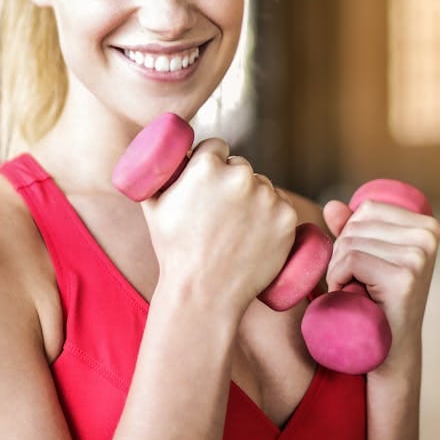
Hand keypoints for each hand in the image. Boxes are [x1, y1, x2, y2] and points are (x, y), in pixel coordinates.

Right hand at [141, 138, 296, 312]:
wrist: (203, 293)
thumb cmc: (174, 250)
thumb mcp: (153, 205)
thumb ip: (157, 172)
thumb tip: (159, 153)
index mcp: (206, 165)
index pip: (217, 146)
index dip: (212, 162)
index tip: (210, 182)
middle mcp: (240, 175)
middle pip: (241, 167)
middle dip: (233, 183)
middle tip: (221, 214)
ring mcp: (266, 197)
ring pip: (262, 187)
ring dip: (255, 200)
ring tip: (236, 231)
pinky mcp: (286, 218)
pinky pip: (281, 207)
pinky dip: (273, 218)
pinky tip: (256, 237)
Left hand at [321, 197, 439, 373]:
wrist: (390, 351)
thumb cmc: (377, 302)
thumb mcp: (368, 257)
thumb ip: (352, 229)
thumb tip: (332, 205)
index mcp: (426, 225)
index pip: (367, 209)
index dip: (352, 235)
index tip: (362, 266)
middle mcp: (428, 236)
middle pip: (356, 225)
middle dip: (343, 253)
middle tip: (357, 283)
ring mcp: (418, 256)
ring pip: (349, 242)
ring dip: (339, 269)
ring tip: (357, 290)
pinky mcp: (404, 277)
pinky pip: (351, 260)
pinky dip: (338, 278)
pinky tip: (351, 296)